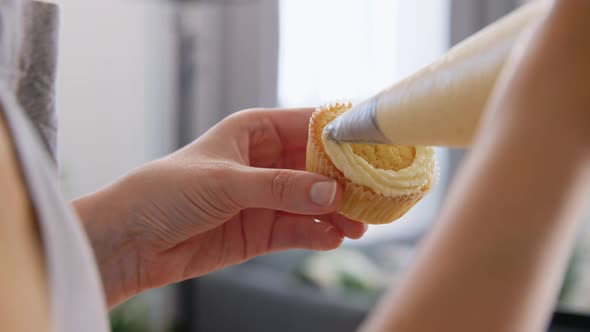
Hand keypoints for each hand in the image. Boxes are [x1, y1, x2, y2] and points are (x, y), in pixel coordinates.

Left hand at [75, 108, 366, 307]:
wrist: (132, 240)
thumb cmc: (166, 192)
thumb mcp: (225, 182)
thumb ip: (279, 187)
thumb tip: (329, 190)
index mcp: (254, 131)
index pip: (308, 126)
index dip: (340, 137)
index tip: (372, 151)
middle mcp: (264, 162)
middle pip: (317, 167)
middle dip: (344, 181)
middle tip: (372, 196)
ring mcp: (265, 197)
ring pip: (312, 201)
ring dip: (336, 212)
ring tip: (359, 225)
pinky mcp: (261, 230)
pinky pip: (298, 229)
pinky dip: (317, 234)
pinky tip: (332, 238)